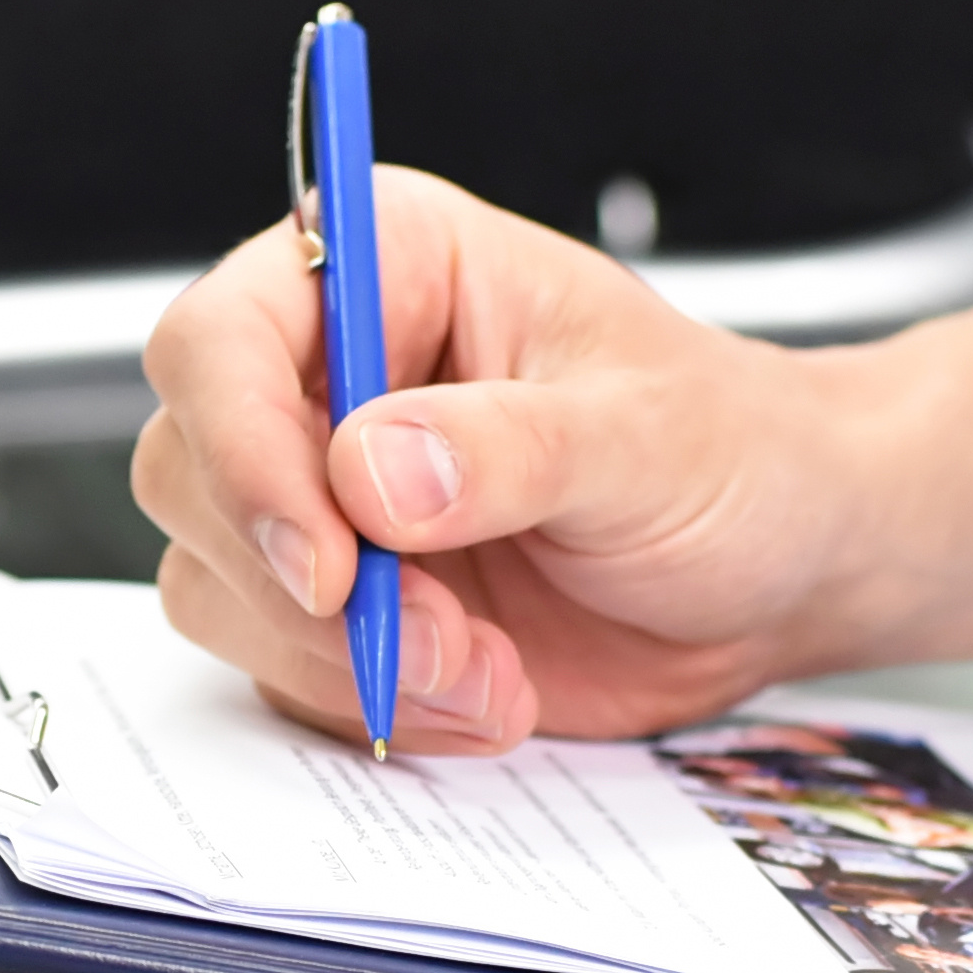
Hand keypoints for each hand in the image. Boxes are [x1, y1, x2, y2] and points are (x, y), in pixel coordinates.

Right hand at [134, 167, 883, 754]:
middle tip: (436, 636)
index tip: (330, 562)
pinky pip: (284, 669)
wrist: (781, 566)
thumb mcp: (645, 436)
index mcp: (387, 268)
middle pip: (191, 472)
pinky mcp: (340, 604)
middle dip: (305, 585)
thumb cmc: (731, 453)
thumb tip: (374, 474)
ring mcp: (322, 497)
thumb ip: (510, 449)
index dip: (244, 452)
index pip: (223, 340)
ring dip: (348, 659)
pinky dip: (377, 704)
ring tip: (489, 670)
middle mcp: (328, 375)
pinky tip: (488, 690)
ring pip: (220, 585)